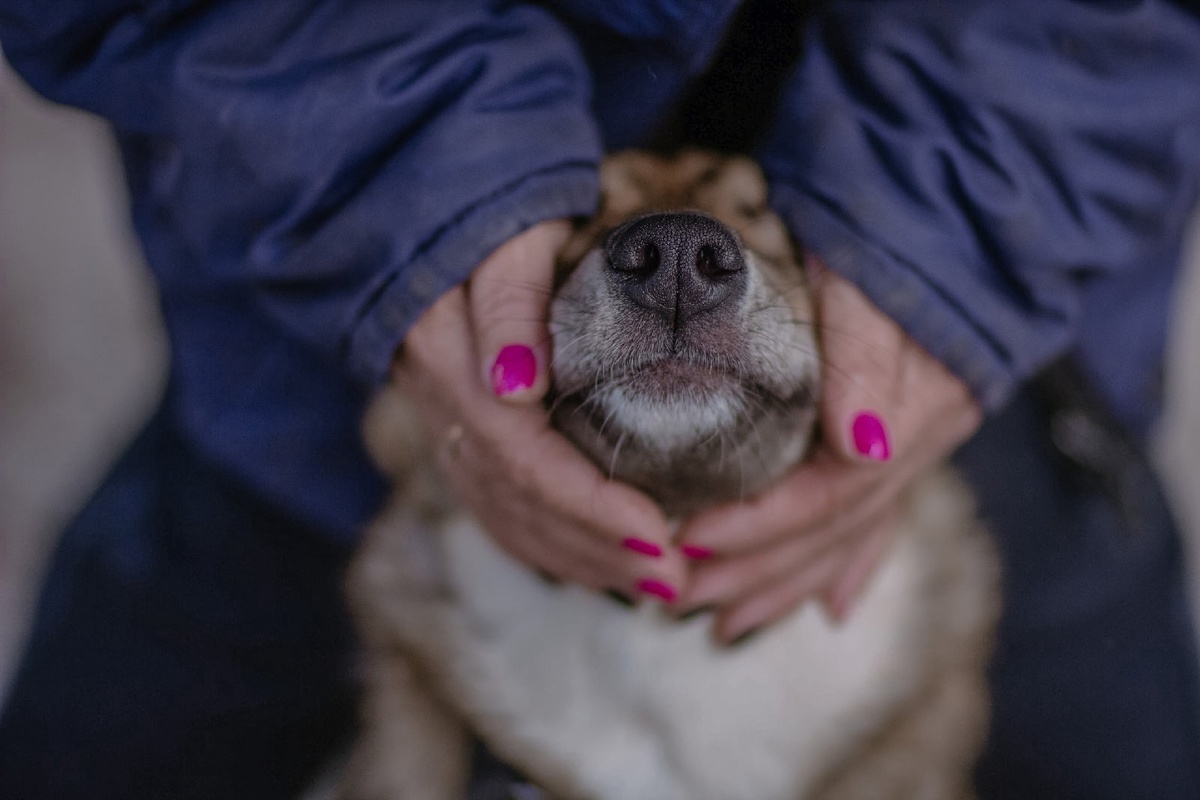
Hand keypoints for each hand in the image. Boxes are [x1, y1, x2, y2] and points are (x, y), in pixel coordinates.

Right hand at [394, 221, 686, 599]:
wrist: (424, 202)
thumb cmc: (489, 203)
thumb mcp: (507, 229)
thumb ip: (509, 301)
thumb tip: (518, 389)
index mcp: (450, 356)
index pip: (523, 457)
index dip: (591, 507)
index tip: (660, 539)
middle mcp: (440, 401)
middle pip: (517, 500)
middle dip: (597, 548)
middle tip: (674, 580)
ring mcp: (442, 420)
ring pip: (503, 514)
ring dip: (577, 558)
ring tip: (651, 584)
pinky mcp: (456, 429)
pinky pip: (493, 504)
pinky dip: (546, 543)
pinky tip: (593, 564)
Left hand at [676, 259, 981, 643]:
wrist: (959, 198)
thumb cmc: (895, 223)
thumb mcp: (868, 272)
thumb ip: (862, 353)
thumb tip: (857, 445)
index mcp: (914, 403)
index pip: (833, 491)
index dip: (762, 525)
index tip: (691, 542)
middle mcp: (924, 434)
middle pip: (837, 526)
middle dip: (760, 569)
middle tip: (686, 595)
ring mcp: (923, 438)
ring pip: (853, 532)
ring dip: (790, 580)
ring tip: (730, 621)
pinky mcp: (909, 431)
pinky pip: (878, 514)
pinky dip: (848, 562)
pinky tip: (827, 605)